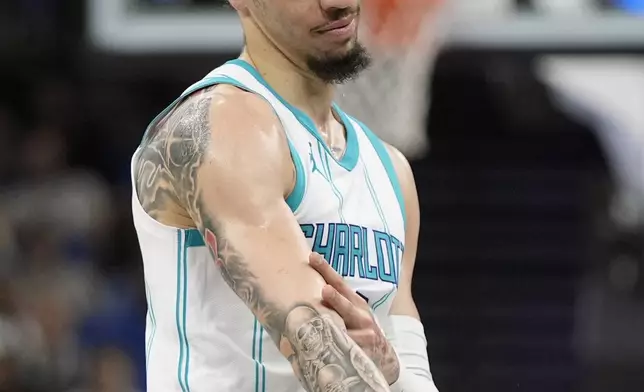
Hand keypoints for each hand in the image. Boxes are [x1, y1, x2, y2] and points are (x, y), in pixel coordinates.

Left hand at [309, 252, 399, 384]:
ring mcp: (364, 334)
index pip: (339, 282)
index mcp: (355, 302)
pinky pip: (347, 348)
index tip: (313, 257)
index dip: (326, 269)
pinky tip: (325, 346)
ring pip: (346, 328)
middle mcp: (361, 315)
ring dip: (335, 325)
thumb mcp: (352, 312)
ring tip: (326, 322)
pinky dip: (336, 347)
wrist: (383, 356)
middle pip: (345, 305)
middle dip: (335, 298)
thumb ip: (334, 302)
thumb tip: (305, 289)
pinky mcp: (362, 351)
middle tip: (325, 290)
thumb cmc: (360, 329)